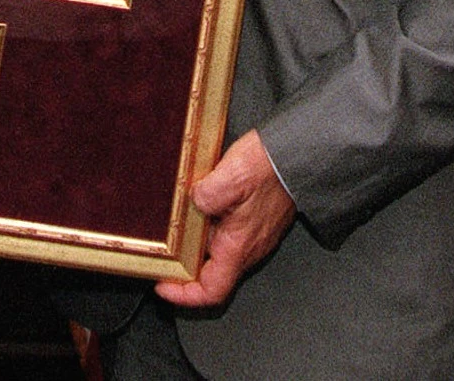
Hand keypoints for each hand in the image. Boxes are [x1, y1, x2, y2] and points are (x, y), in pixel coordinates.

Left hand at [155, 130, 295, 307]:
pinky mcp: (250, 221)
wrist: (295, 158)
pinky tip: (193, 202)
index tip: (163, 285)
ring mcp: (249, 235)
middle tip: (159, 251)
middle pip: (209, 272)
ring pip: (214, 250)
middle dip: (182, 265)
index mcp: (238, 247)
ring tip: (171, 220)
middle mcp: (246, 248)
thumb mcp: (229, 178)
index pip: (212, 290)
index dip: (184, 295)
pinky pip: (222, 232)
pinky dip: (204, 224)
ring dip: (192, 241)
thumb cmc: (269, 169)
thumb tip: (193, 202)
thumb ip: (205, 195)